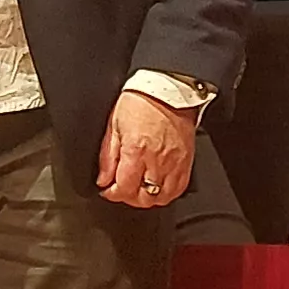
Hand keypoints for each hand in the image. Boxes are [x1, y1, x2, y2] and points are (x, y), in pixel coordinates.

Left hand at [95, 88, 199, 211]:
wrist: (167, 90)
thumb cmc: (140, 102)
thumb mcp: (113, 125)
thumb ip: (107, 156)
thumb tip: (103, 179)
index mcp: (136, 151)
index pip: (124, 188)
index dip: (112, 194)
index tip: (107, 189)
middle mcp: (157, 161)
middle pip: (143, 198)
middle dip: (128, 197)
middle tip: (122, 188)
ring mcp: (174, 163)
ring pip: (162, 198)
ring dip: (148, 197)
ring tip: (139, 188)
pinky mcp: (186, 162)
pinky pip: (178, 189)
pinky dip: (166, 193)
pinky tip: (157, 186)